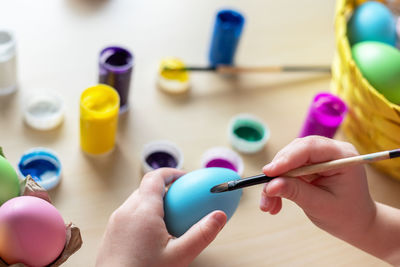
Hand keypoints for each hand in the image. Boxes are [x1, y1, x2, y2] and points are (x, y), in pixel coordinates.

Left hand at [96, 168, 226, 266]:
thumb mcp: (179, 256)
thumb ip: (201, 234)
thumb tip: (219, 216)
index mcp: (142, 211)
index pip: (155, 177)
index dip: (171, 174)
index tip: (186, 178)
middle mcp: (125, 211)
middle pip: (147, 188)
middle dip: (166, 189)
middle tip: (182, 200)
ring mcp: (116, 222)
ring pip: (137, 201)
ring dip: (154, 202)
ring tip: (170, 219)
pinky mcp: (111, 234)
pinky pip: (129, 214)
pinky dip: (144, 215)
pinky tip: (154, 235)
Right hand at [259, 136, 375, 240]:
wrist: (356, 223)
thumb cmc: (346, 215)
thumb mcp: (320, 206)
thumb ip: (296, 192)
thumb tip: (270, 186)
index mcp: (343, 156)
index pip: (310, 148)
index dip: (287, 158)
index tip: (268, 173)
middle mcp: (331, 151)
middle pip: (295, 151)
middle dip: (277, 172)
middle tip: (265, 192)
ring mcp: (319, 157)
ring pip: (288, 160)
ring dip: (275, 181)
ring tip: (268, 204)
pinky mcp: (310, 164)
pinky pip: (288, 169)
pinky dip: (279, 184)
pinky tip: (274, 203)